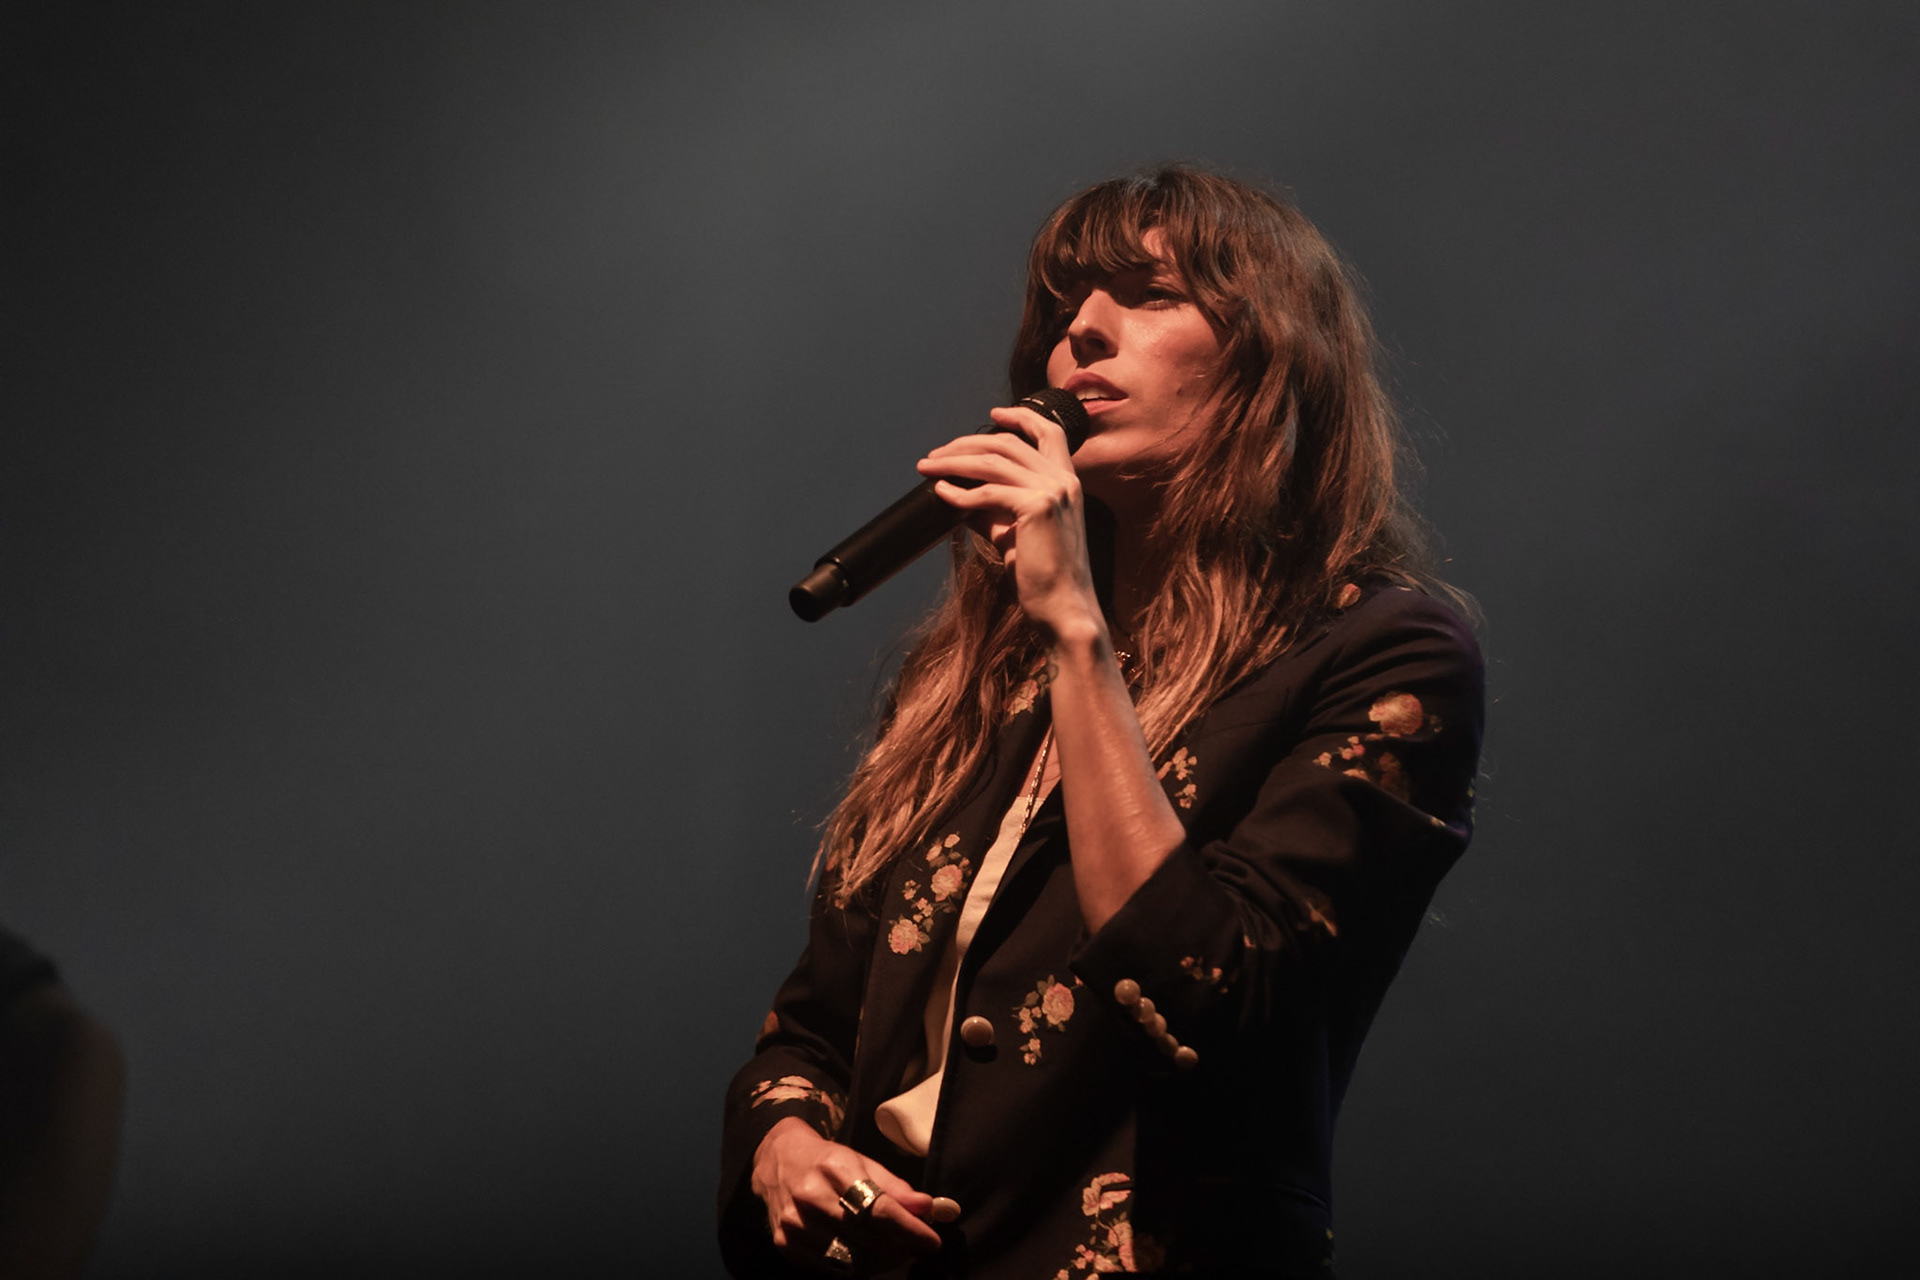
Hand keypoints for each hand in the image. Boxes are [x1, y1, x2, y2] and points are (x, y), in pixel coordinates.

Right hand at [749, 1117, 941, 1273]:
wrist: (777, 1162)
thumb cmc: (827, 1161)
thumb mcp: (862, 1162)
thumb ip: (895, 1187)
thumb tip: (929, 1207)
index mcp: (834, 1169)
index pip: (879, 1209)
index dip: (910, 1229)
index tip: (932, 1241)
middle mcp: (811, 1197)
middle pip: (868, 1238)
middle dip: (900, 1247)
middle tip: (915, 1246)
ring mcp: (795, 1224)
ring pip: (851, 1259)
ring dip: (881, 1261)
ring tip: (894, 1252)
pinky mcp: (786, 1244)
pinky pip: (831, 1268)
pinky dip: (856, 1268)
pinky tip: (866, 1256)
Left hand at [916, 404, 1105, 643]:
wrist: (1063, 609)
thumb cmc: (1043, 576)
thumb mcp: (1014, 533)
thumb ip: (992, 509)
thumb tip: (958, 493)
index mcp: (1067, 482)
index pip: (1049, 432)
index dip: (1020, 416)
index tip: (993, 414)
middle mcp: (1064, 480)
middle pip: (1008, 442)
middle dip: (966, 444)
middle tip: (935, 455)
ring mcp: (1053, 491)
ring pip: (993, 461)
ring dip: (954, 461)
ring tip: (927, 468)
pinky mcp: (1038, 508)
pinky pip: (988, 493)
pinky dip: (960, 493)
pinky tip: (941, 494)